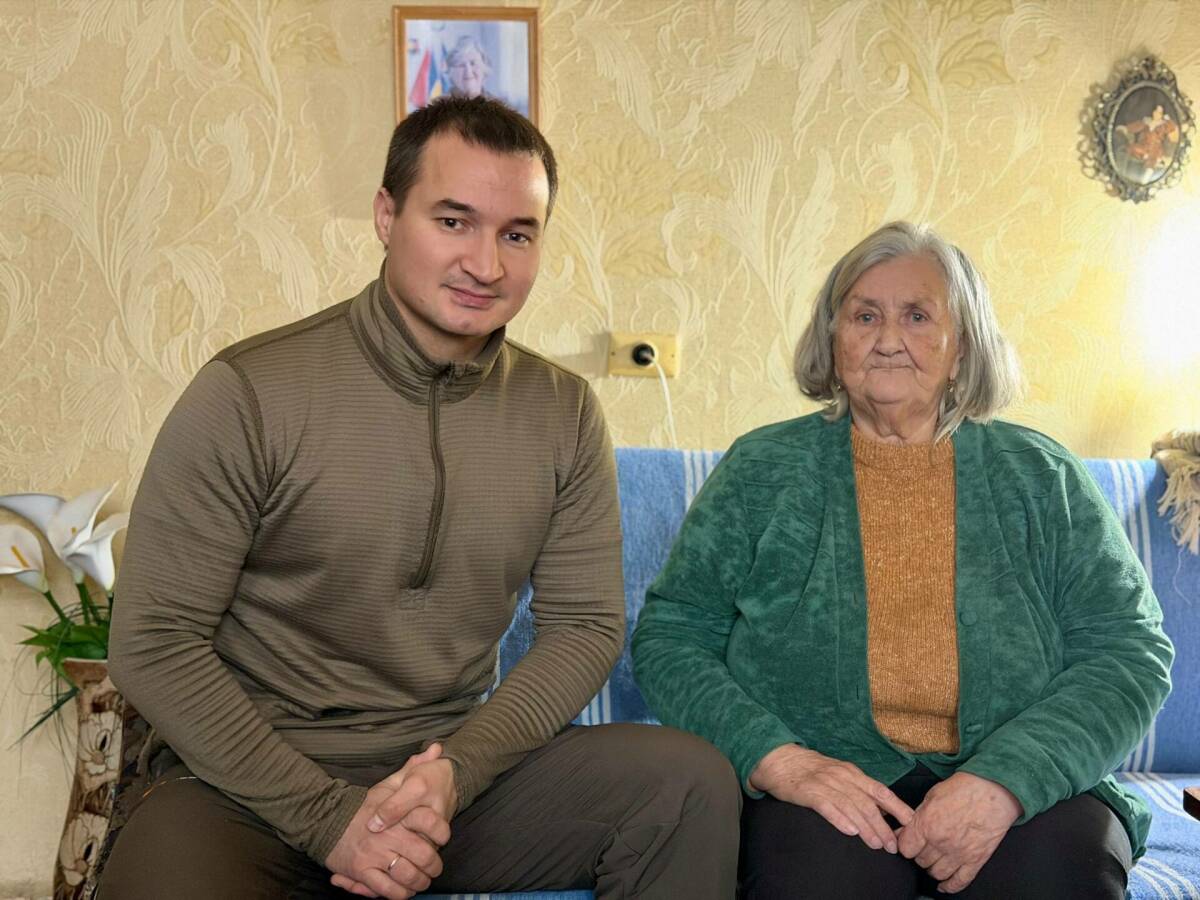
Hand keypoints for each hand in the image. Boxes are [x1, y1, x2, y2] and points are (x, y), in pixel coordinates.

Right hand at [325, 745, 450, 898]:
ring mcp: (375, 855)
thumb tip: (436, 748)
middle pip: (424, 855)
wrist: (327, 820)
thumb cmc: (363, 805)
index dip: (442, 834)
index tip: (443, 839)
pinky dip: (400, 894)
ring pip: (408, 875)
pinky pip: (387, 889)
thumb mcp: (388, 784)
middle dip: (434, 865)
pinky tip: (405, 891)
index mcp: (397, 814)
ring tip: (423, 881)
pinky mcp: (362, 872)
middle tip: (434, 867)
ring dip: (419, 882)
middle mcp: (388, 835)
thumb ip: (413, 769)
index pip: (429, 822)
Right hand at [749, 744, 913, 853]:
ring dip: (866, 828)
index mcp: (852, 773)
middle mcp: (842, 777)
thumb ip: (858, 789)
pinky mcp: (808, 792)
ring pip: (852, 807)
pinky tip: (849, 831)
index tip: (912, 823)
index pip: (881, 791)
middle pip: (868, 804)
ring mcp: (825, 784)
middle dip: (884, 826)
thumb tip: (881, 810)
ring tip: (876, 845)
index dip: (898, 807)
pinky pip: (827, 806)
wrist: (780, 759)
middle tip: (894, 846)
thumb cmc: (811, 770)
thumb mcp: (838, 773)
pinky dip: (840, 819)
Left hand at [896, 771, 1021, 893]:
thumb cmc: (963, 788)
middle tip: (924, 847)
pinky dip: (950, 886)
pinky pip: (960, 881)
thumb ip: (918, 815)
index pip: (905, 848)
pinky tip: (944, 885)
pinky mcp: (976, 860)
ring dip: (933, 868)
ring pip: (937, 873)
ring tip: (935, 859)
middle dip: (920, 854)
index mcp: (927, 825)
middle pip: (920, 861)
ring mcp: (959, 854)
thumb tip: (904, 828)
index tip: (908, 841)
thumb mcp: (932, 796)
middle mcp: (941, 843)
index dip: (905, 844)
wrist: (993, 790)